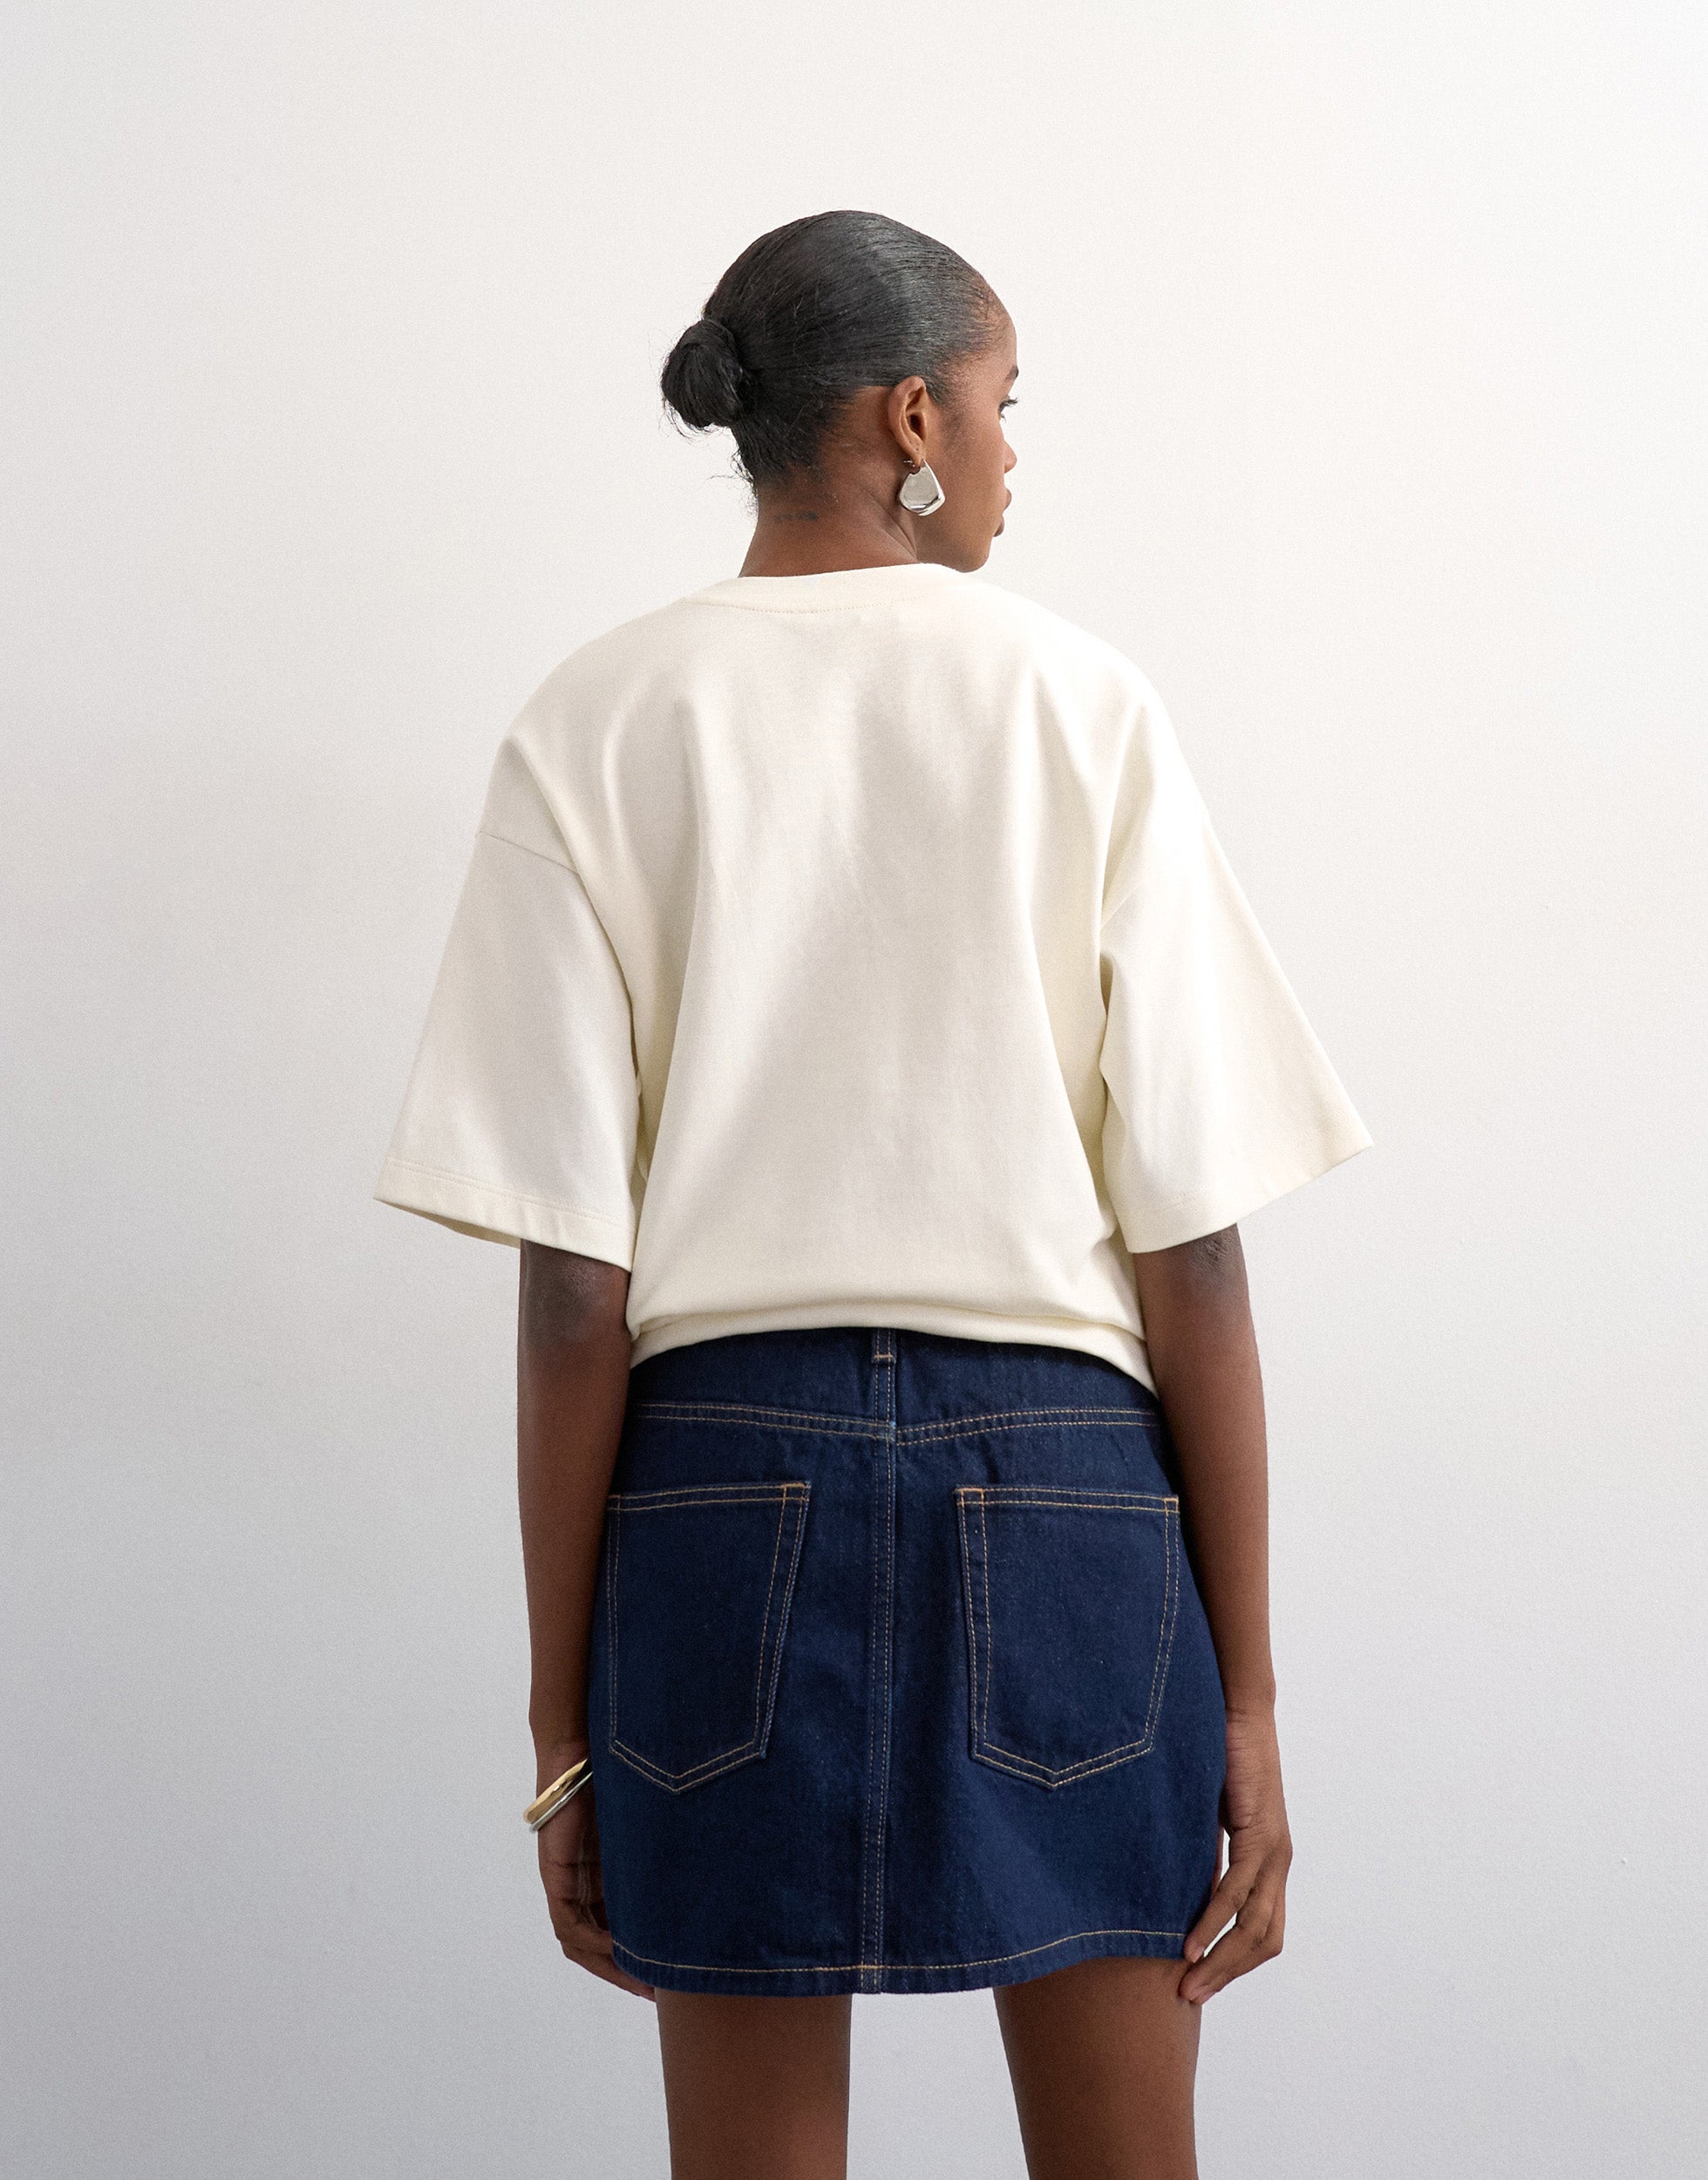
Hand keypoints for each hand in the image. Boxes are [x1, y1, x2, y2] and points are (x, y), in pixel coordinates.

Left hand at [535, 1747, 654, 2000]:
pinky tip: (620, 1950)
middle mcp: (585, 1879)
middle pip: (599, 1943)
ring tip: (642, 1982)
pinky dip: (593, 1942)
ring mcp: (568, 1877)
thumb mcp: (658, 1825)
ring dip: (610, 1965)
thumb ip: (672, 1851)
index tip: (673, 1978)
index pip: (620, 1928)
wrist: (591, 1741)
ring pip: (582, 1940)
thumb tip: (723, 1867)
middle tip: (659, 1994)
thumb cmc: (630, 1772)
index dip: (643, 1957)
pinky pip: (570, 1923)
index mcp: (608, 1871)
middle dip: (628, 1971)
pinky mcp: (556, 1871)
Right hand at [1178, 1703, 1291, 2003]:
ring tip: (1188, 1983)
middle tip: (1190, 1995)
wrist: (1239, 1710)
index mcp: (1270, 1863)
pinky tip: (1190, 1942)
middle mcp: (1279, 1863)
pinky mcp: (1259, 1832)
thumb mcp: (1210, 1818)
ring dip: (1220, 1961)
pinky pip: (1237, 1891)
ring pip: (1255, 1926)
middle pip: (1265, 1941)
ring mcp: (1274, 1850)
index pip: (1264, 1933)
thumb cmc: (1220, 1756)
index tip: (1198, 1981)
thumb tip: (1177, 1885)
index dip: (1234, 1963)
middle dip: (1227, 1974)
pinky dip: (1213, 1922)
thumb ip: (1205, 1852)